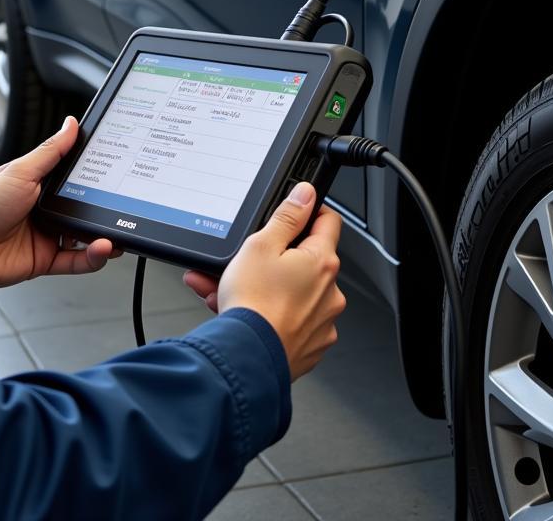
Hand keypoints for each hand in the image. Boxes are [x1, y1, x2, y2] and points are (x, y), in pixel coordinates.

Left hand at [0, 117, 119, 287]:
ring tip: (117, 232)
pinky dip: (93, 257)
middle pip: (86, 209)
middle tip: (125, 206)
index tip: (118, 173)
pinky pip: (77, 261)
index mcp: (42, 185)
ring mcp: (47, 235)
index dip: (98, 178)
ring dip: (104, 235)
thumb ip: (51, 151)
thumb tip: (71, 124)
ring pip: (86, 237)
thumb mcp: (22, 170)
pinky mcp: (45, 260)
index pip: (79, 179)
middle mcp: (47, 209)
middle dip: (107, 210)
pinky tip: (103, 249)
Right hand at [183, 183, 345, 380]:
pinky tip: (239, 311)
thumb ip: (287, 216)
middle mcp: (330, 292)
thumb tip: (306, 194)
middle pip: (302, 260)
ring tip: (222, 289)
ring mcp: (322, 321)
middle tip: (242, 260)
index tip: (292, 214)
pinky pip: (288, 319)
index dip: (308, 212)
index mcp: (322, 262)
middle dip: (270, 257)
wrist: (247, 358)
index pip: (328, 221)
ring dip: (260, 287)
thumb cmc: (253, 304)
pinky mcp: (309, 345)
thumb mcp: (261, 244)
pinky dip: (266, 313)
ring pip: (290, 292)